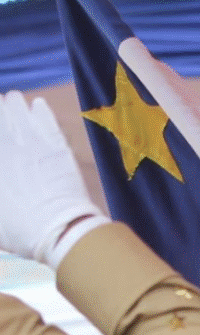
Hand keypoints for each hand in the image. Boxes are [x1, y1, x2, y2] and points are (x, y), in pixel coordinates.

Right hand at [0, 91, 108, 267]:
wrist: (60, 229)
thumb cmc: (18, 228)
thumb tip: (2, 178)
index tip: (0, 137)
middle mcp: (8, 142)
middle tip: (0, 120)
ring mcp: (33, 139)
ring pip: (17, 105)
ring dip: (12, 106)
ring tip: (12, 109)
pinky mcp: (56, 142)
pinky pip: (44, 115)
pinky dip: (38, 109)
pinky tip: (36, 105)